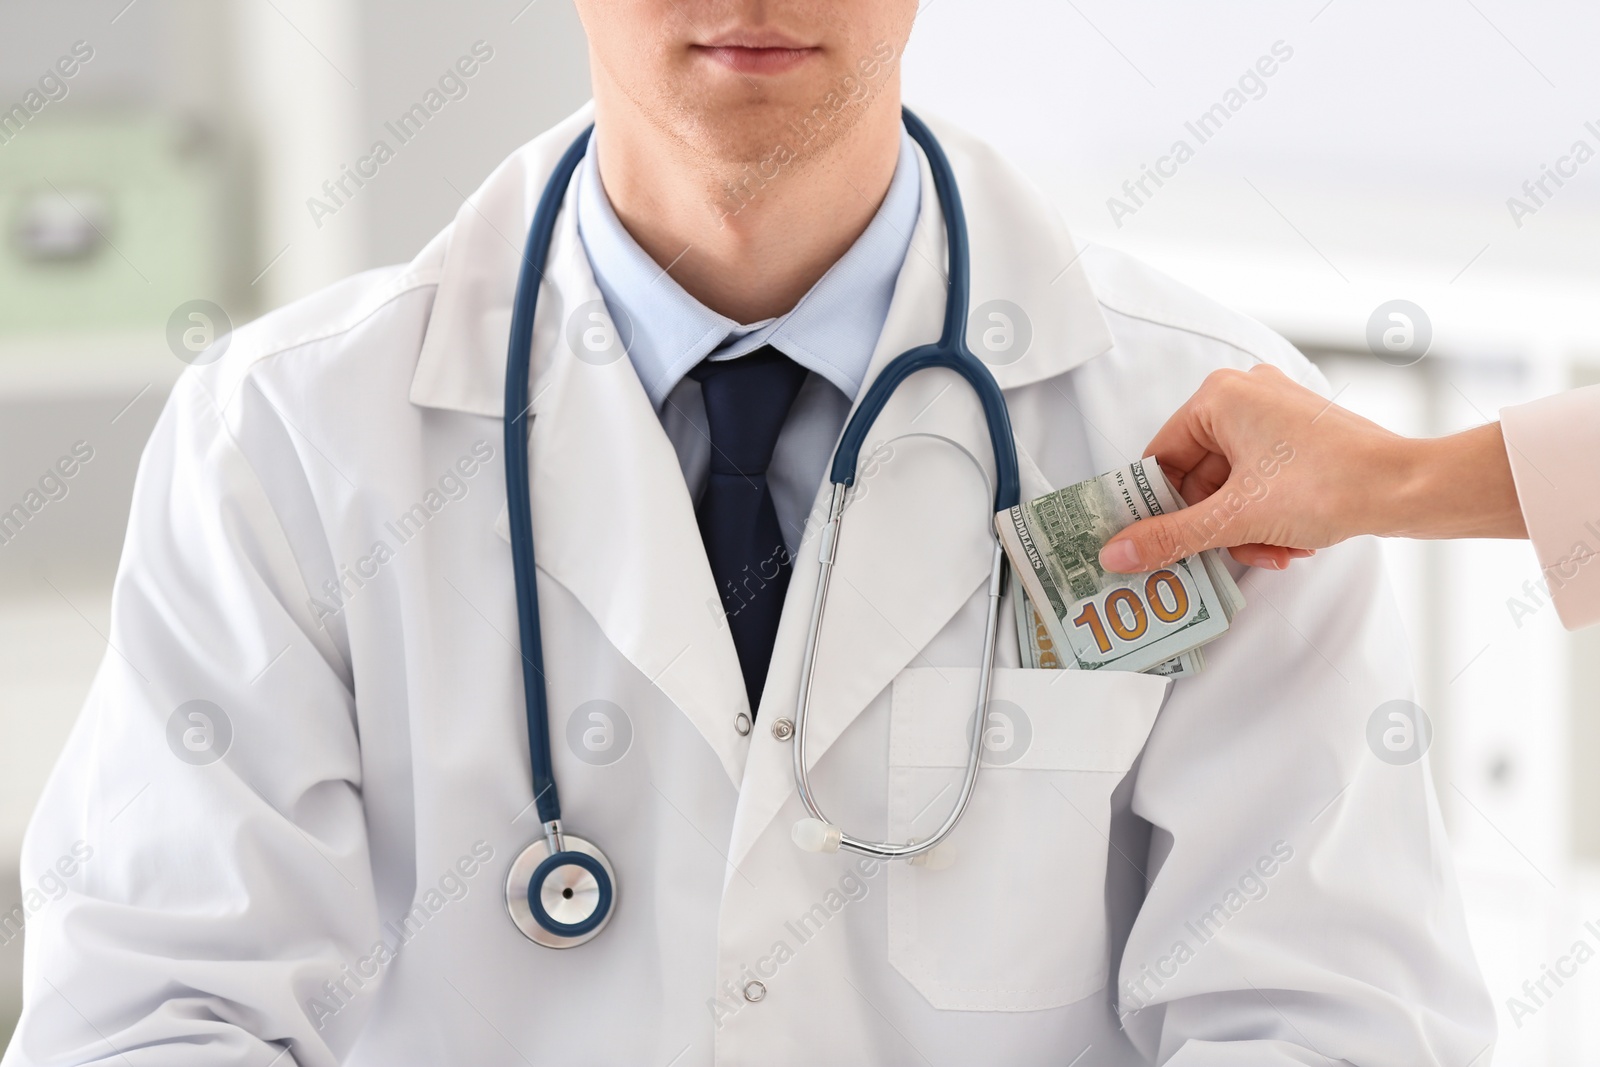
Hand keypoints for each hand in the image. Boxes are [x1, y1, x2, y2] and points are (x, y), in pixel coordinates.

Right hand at [1097, 364, 1526, 572]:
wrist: (1410, 488)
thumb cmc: (1333, 483)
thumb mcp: (1236, 518)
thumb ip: (1170, 536)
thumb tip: (1118, 551)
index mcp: (1219, 397)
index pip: (1160, 457)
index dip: (1154, 506)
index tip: (1148, 541)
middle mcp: (1246, 395)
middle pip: (1197, 476)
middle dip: (1214, 524)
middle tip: (1222, 554)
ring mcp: (1276, 414)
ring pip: (1231, 485)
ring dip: (1244, 528)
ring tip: (1272, 549)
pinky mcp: (1300, 437)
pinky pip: (1260, 481)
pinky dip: (1267, 516)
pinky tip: (1290, 541)